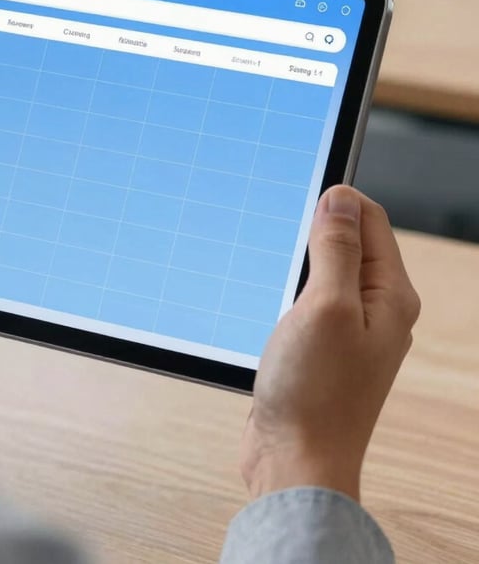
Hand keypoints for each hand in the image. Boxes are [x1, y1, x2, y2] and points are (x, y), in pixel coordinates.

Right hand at [241, 186, 420, 501]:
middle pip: (349, 241)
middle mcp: (376, 309)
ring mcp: (349, 329)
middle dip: (314, 229)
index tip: (297, 198)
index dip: (335, 199)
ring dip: (298, 261)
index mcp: (389, 295)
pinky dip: (289, 289)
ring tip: (272, 268)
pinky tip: (268, 299)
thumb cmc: (313, 393)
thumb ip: (337, 248)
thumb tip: (341, 196)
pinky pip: (309, 299)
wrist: (294, 462)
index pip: (371, 218)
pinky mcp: (322, 346)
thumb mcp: (326, 306)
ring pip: (325, 269)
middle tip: (279, 234)